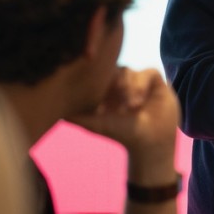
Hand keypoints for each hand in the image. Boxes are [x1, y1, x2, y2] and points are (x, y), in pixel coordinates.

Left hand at [68, 67, 180, 183]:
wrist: (151, 142)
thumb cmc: (124, 134)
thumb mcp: (99, 125)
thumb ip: (80, 119)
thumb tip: (59, 114)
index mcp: (106, 88)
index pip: (97, 75)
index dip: (96, 82)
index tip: (98, 102)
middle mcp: (122, 80)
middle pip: (113, 70)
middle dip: (114, 85)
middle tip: (117, 105)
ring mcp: (138, 78)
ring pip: (129, 72)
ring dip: (129, 88)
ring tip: (132, 107)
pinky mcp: (154, 79)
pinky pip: (148, 72)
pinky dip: (142, 85)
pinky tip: (139, 102)